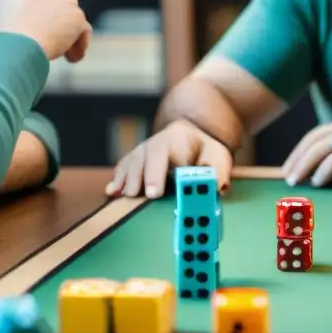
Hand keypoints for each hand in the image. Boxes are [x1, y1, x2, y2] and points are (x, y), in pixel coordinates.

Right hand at [0, 0, 91, 61]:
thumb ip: (5, 0)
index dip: (39, 9)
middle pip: (58, 6)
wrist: (15, 42)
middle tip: (49, 41)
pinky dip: (79, 44)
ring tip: (63, 54)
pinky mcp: (78, 18)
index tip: (36, 22)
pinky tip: (73, 58)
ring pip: (72, 19)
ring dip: (69, 36)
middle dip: (55, 22)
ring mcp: (68, 2)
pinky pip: (83, 31)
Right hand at [106, 119, 233, 197]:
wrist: (196, 140)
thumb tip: (219, 188)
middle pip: (143, 157)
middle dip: (138, 177)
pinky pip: (123, 167)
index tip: (154, 193)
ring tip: (125, 195)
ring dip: (126, 179)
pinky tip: (112, 191)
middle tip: (135, 195)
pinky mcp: (135, 160)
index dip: (156, 173)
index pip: (164, 152)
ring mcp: (143, 150)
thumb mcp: (219, 157)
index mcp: (178, 136)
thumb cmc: (207, 151)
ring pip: (131, 162)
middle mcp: (156, 141)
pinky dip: (118, 179)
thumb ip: (219, 171)